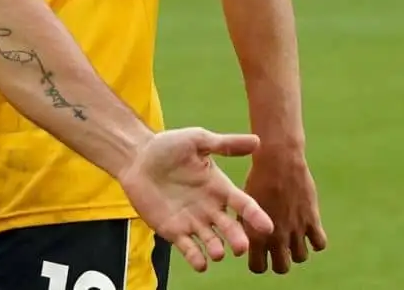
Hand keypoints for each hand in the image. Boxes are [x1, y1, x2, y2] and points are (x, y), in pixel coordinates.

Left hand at [118, 127, 274, 272]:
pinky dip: (196, 258)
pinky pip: (189, 249)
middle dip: (237, 239)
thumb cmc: (167, 146)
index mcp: (220, 188)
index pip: (243, 204)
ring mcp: (193, 222)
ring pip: (212, 241)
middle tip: (241, 246)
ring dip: (217, 250)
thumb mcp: (197, 140)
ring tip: (218, 253)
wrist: (136, 157)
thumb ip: (225, 144)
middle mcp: (210, 209)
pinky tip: (200, 263)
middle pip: (230, 228)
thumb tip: (257, 141)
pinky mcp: (174, 231)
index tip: (267, 227)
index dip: (255, 216)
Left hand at [243, 144, 326, 273]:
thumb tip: (248, 242)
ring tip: (291, 236)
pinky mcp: (312, 220)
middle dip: (279, 261)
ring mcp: (296, 230)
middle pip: (282, 268)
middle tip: (277, 248)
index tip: (260, 254)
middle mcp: (276, 236)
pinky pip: (320, 244)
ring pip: (301, 258)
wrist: (277, 161)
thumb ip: (246, 226)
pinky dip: (316, 241)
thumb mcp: (245, 205)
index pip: (258, 267)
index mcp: (256, 234)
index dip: (259, 263)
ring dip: (297, 250)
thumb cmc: (257, 180)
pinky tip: (308, 229)